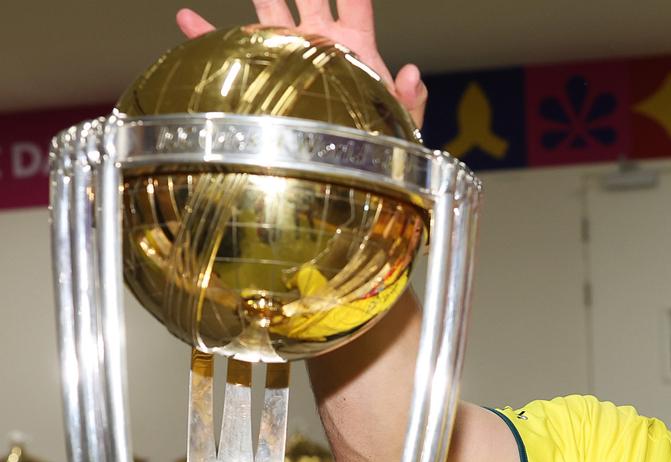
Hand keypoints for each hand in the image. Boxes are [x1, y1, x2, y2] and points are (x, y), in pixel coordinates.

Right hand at [176, 0, 426, 126]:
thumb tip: (412, 71)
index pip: (355, 2)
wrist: (350, 166)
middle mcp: (321, 40)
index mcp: (356, 44)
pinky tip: (187, 19)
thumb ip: (411, 99)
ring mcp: (292, 51)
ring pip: (270, 11)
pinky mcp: (268, 71)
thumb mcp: (403, 123)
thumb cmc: (381, 144)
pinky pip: (235, 48)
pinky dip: (209, 34)